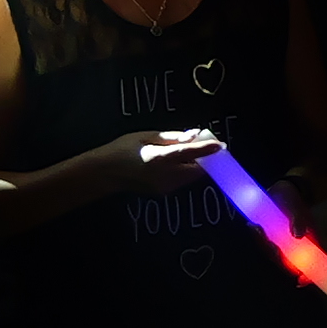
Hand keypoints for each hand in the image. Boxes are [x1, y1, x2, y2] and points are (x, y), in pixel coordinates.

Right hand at [100, 126, 225, 195]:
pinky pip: (182, 180)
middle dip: (204, 158)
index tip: (221, 145)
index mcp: (158, 159)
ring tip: (187, 151)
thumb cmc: (122, 149)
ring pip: (191, 176)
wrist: (105, 173)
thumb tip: (194, 135)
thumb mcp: (145, 136)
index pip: (189, 154)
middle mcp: (165, 176)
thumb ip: (172, 137)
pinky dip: (185, 170)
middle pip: (197, 170)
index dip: (207, 150)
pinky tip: (176, 162)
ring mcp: (165, 188)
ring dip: (195, 164)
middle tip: (206, 144)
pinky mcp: (164, 192)